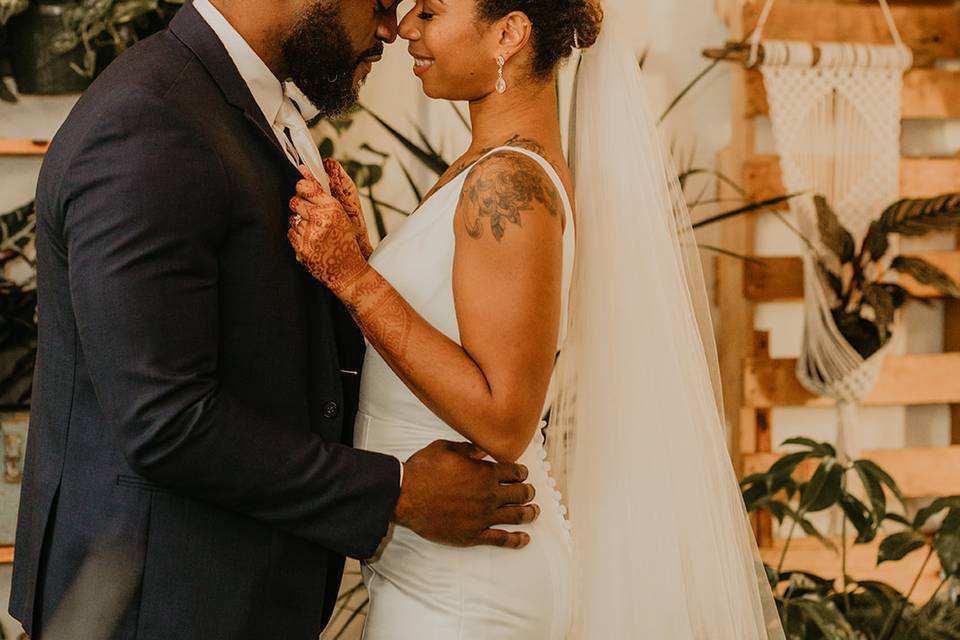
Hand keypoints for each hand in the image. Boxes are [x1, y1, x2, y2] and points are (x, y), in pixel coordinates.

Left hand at [288, 184, 368, 293]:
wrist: (348, 271)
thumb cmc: (344, 240)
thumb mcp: (340, 215)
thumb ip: (321, 194)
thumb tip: (301, 169)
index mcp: (332, 208)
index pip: (304, 187)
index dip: (301, 189)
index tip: (304, 193)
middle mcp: (321, 220)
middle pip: (294, 202)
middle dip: (299, 207)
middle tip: (309, 216)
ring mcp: (310, 235)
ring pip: (292, 219)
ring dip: (300, 224)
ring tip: (314, 233)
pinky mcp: (302, 248)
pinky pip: (291, 234)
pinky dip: (298, 237)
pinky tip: (310, 242)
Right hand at [393, 440, 539, 548]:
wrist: (405, 496)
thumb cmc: (423, 470)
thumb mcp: (445, 448)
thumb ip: (468, 449)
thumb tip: (483, 449)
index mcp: (484, 473)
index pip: (514, 472)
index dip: (522, 473)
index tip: (523, 474)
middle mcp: (489, 495)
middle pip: (520, 493)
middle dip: (528, 491)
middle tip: (530, 492)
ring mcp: (483, 516)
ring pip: (516, 516)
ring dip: (529, 513)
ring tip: (534, 512)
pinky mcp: (473, 535)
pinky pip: (501, 539)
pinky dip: (516, 540)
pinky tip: (525, 540)